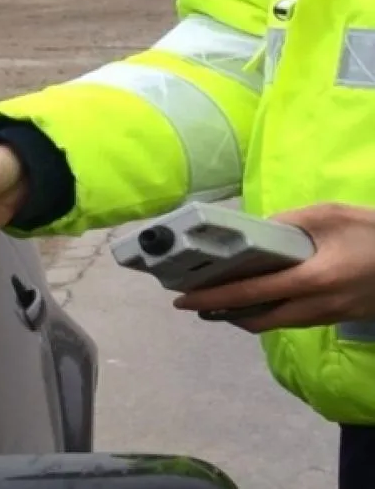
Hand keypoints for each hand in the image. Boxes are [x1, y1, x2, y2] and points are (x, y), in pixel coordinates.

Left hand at [173, 203, 374, 332]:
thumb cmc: (374, 234)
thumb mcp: (330, 215)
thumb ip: (288, 223)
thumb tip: (254, 232)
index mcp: (311, 279)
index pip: (250, 293)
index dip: (213, 298)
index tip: (184, 300)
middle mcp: (314, 306)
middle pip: (255, 319)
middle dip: (220, 313)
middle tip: (193, 302)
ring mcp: (325, 316)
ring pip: (272, 324)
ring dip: (241, 315)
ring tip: (216, 300)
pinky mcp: (333, 318)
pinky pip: (289, 321)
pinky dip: (264, 313)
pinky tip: (254, 298)